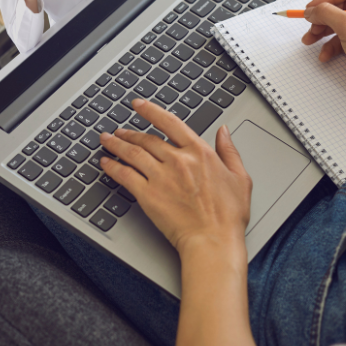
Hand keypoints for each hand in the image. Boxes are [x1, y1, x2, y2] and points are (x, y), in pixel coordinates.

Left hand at [98, 98, 252, 252]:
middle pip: (146, 139)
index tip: (139, 105)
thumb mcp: (239, 177)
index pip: (169, 122)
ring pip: (132, 153)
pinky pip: (124, 176)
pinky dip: (112, 167)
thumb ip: (229, 151)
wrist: (213, 240)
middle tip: (119, 130)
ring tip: (107, 140)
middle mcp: (177, 160)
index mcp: (199, 152)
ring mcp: (160, 177)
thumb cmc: (228, 215)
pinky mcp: (147, 195)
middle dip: (129, 132)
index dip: (151, 111)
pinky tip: (105, 163)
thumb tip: (224, 131)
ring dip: (116, 144)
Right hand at [300, 0, 345, 97]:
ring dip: (320, 31)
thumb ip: (327, 13)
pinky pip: (338, 37)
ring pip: (335, 21)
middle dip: (321, 17)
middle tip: (310, 26)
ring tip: (309, 40)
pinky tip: (324, 55)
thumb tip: (311, 10)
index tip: (312, 9)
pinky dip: (328, 45)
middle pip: (338, 4)